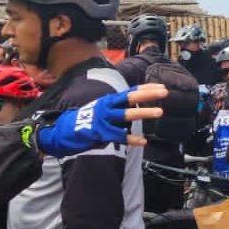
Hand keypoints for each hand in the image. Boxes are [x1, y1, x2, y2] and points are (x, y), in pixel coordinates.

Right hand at [35, 84, 166, 156]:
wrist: (63, 132)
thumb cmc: (86, 121)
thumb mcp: (102, 109)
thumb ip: (118, 107)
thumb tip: (135, 104)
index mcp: (109, 101)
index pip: (130, 92)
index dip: (146, 89)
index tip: (162, 87)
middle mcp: (107, 107)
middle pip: (130, 98)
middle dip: (148, 95)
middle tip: (165, 92)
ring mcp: (104, 120)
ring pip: (127, 115)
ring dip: (144, 113)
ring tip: (160, 112)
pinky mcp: (101, 133)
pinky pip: (120, 136)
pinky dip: (132, 139)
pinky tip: (144, 141)